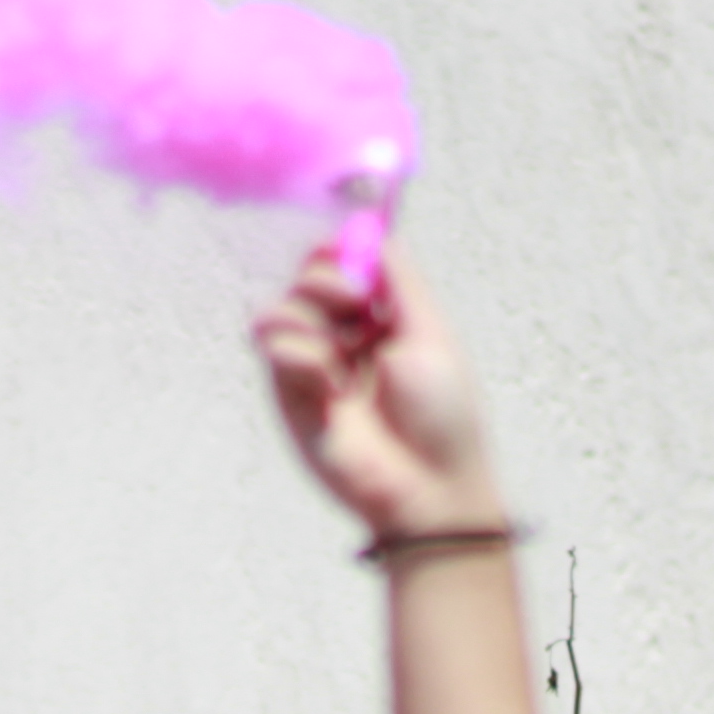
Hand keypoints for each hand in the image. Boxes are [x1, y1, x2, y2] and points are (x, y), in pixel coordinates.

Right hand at [253, 247, 502, 543]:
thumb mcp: (431, 331)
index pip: (342, 261)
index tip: (351, 256)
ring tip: (337, 355)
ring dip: (309, 317)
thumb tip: (371, 228)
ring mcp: (313, 364)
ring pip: (280, 307)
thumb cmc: (442, 415)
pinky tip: (328, 384)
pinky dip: (298, 355)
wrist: (425, 485)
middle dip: (326, 280)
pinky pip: (271, 346)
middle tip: (356, 306)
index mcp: (383, 316)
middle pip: (306, 275)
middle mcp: (345, 335)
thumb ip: (399, 277)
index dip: (338, 250)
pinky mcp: (289, 395)